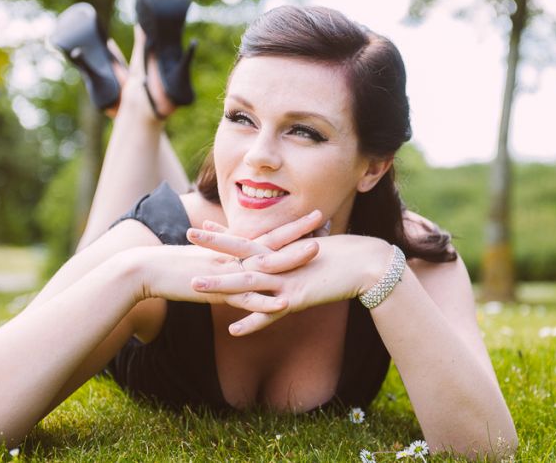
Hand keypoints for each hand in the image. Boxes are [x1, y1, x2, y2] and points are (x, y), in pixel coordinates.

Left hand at [189, 233, 393, 335]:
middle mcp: (281, 262)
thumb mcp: (315, 251)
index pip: (248, 240)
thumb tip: (287, 251)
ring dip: (220, 284)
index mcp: (284, 250)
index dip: (224, 235)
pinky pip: (270, 313)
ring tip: (194, 283)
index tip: (203, 225)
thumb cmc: (345, 255)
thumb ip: (296, 252)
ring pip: (247, 282)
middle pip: (241, 253)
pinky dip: (252, 323)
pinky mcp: (298, 297)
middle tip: (188, 235)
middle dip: (213, 245)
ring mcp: (287, 280)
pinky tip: (233, 330)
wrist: (368, 262)